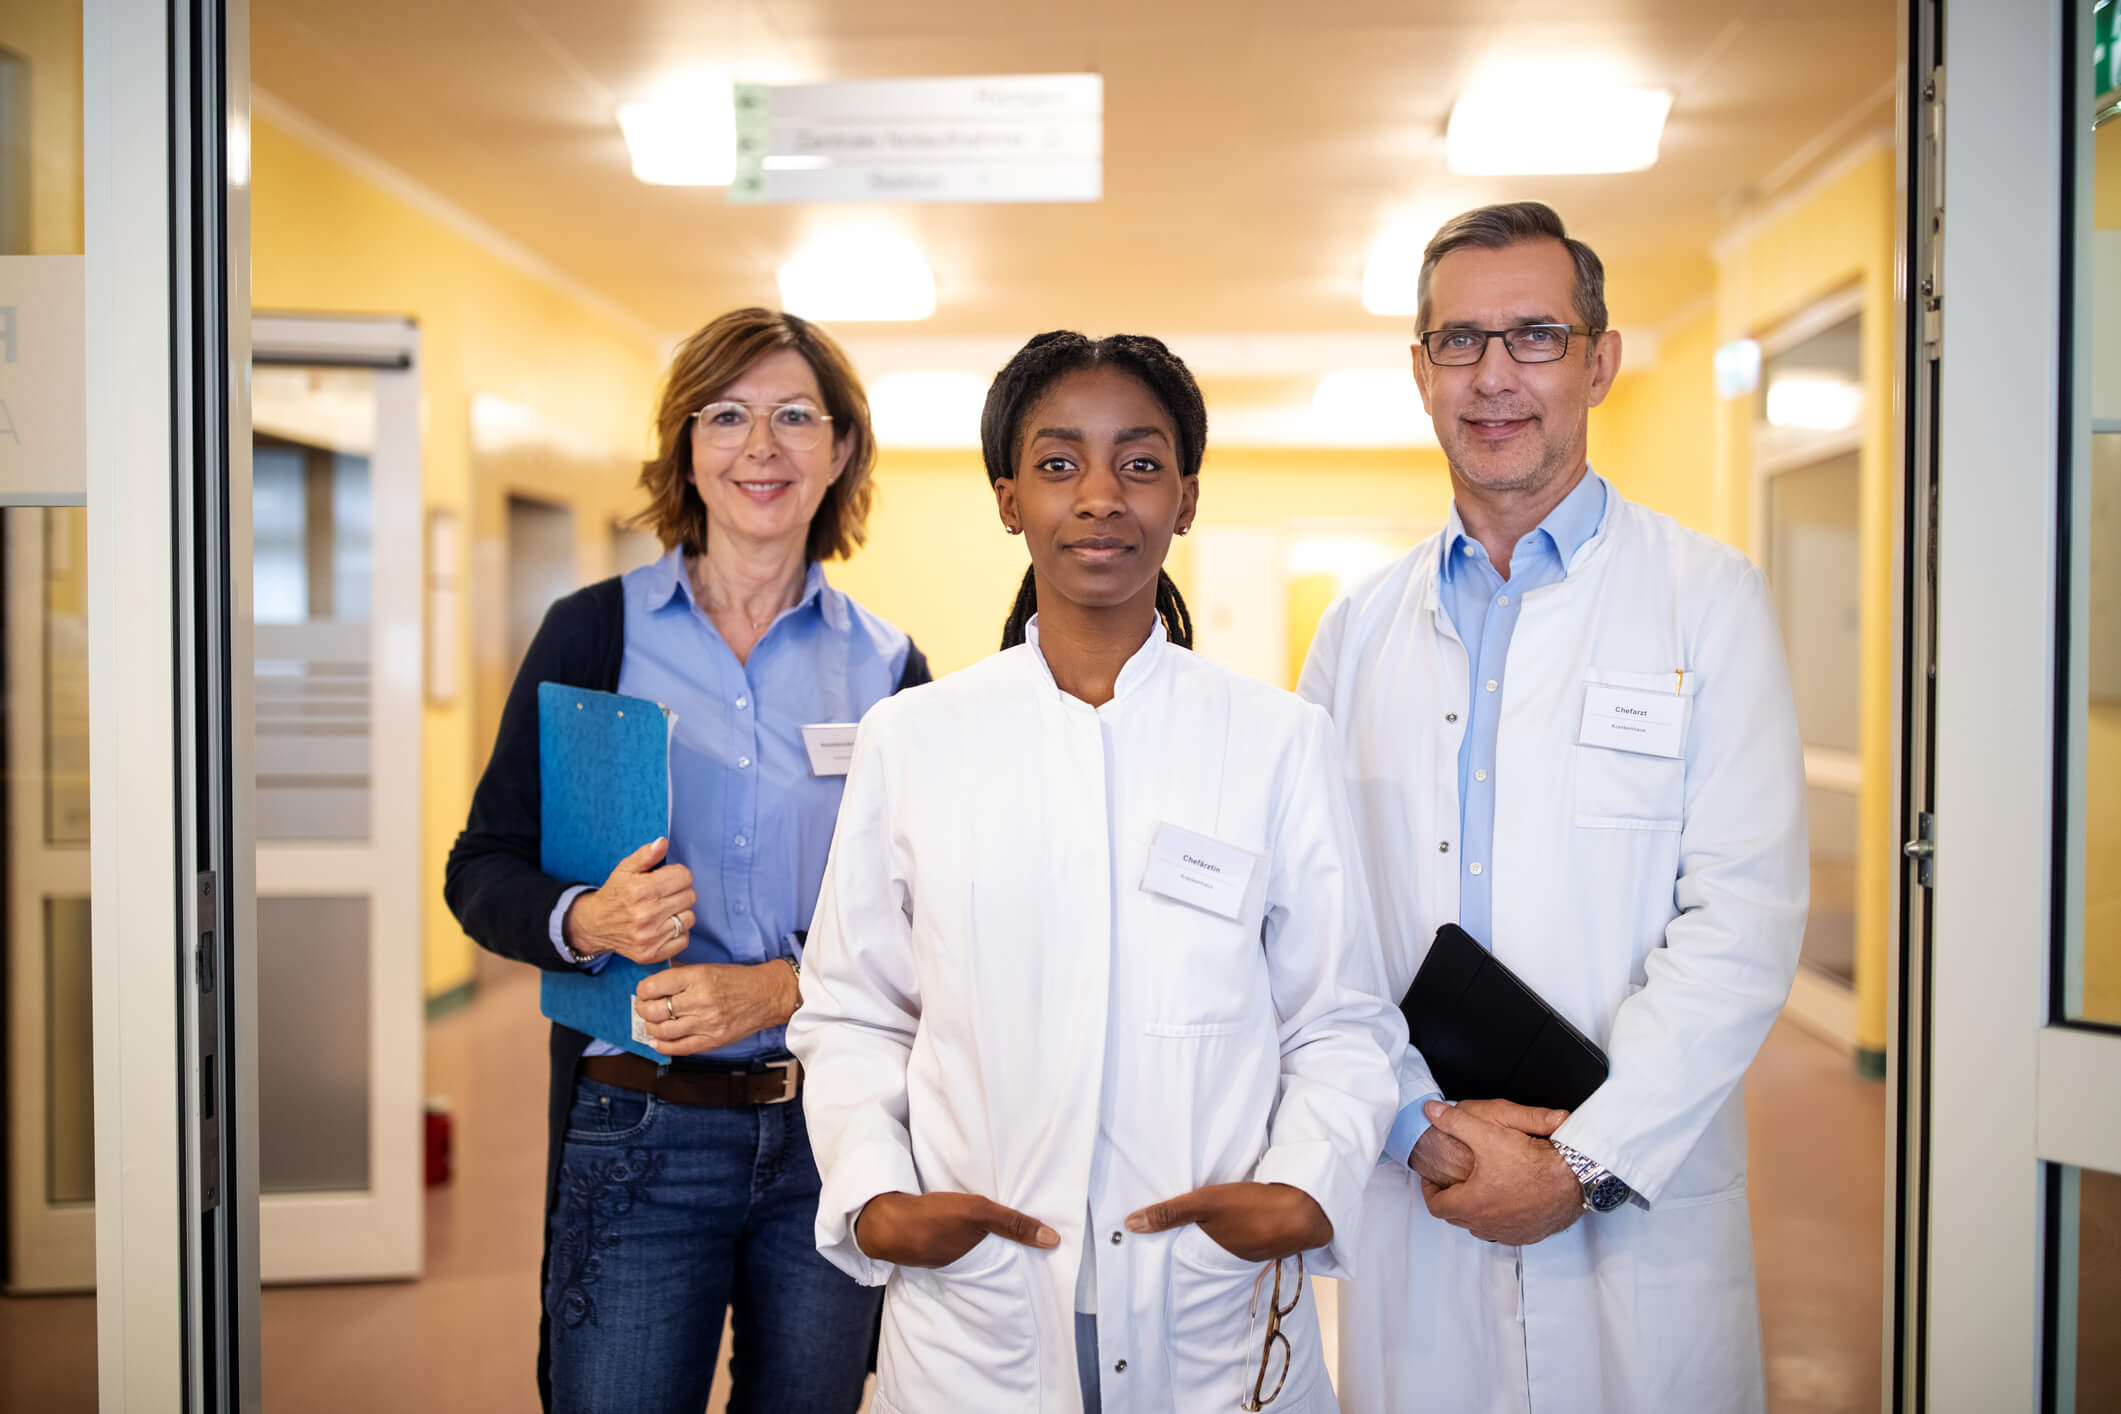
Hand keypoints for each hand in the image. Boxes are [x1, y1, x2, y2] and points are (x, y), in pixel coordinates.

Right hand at [563, 837, 694, 964]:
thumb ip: (646, 855)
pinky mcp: (652, 953)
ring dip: (680, 912)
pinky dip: (678, 932)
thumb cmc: (615, 893)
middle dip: (680, 892)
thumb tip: (663, 842)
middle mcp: (645, 915)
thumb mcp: (625, 869)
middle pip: (690, 896)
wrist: (595, 925)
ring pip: (689, 918)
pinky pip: (684, 939)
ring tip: (664, 910)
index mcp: (640, 890)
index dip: (678, 875)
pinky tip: (663, 926)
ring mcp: (649, 937)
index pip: (684, 876)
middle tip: (665, 894)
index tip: (668, 878)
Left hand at [633, 961, 797, 1055]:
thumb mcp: (708, 968)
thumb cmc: (737, 980)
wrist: (767, 995)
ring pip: (663, 1031)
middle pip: (655, 1010)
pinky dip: (662, 1046)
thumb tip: (653, 982)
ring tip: (651, 1023)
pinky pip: (679, 1048)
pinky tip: (656, 1042)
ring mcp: (707, 1023)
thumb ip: (680, 974)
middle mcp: (701, 1000)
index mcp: (699, 977)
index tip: (643, 991)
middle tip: (643, 1007)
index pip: (655, 986)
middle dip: (642, 1009)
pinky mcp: (712, 1041)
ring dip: (650, 1028)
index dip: (643, 990)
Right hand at [854, 1191, 1059, 1266]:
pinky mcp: (923, 1238)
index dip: (1020, 1255)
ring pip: (965, 1245)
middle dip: (1001, 1247)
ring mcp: (938, 1250)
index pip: (1005, 1262)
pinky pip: (947, 1236)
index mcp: (974, 1257)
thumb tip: (1053, 1240)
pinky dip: (955, 1230)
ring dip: (976, 1237)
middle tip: (1021, 1237)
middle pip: (986, 1254)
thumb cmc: (934, 1218)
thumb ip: (1013, 1224)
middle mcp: (957, 1259)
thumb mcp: (978, 1214)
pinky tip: (955, 1220)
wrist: (883, 1221)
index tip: (1036, 1249)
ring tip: (991, 1228)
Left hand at [1124, 1182, 1331, 1262]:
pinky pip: (1248, 1236)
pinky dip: (1240, 1229)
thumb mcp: (1206, 1203)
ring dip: (1219, 1237)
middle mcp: (1234, 1257)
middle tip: (1174, 1238)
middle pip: (1207, 1253)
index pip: (1185, 1257)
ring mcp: (1256, 1249)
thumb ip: (1170, 1213)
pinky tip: (1240, 1218)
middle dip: (1192, 1247)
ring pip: (1229, 1244)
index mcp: (1214, 1252)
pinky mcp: (1272, 1237)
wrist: (1307, 1210)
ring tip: (1204, 1227)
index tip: (1155, 1250)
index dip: (1172, 1252)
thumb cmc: (1252, 1207)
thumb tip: (1130, 1225)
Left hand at [1417, 1099, 1582, 1245]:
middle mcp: (1489, 1224)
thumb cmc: (1534, 1162)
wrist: (1575, 1179)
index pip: (1437, 1206)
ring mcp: (1511, 1232)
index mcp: (1472, 1204)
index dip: (1429, 1191)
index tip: (1432, 1180)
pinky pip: (1506, 1231)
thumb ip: (1455, 1122)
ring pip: (1482, 1227)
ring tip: (1477, 1191)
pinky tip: (1505, 1202)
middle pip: (1458, 1218)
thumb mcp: (1489, 1134)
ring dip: (1475, 1212)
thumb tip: (1431, 1112)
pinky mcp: (1531, 1234)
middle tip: (1451, 1183)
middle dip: (1451, 1200)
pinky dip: (1499, 1219)